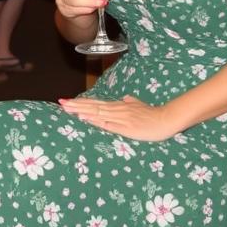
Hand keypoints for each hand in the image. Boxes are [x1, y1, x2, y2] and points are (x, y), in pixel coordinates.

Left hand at [57, 95, 177, 141]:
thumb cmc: (153, 115)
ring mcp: (120, 118)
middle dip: (76, 105)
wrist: (166, 120)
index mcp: (119, 105)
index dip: (82, 102)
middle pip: (92, 106)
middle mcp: (117, 109)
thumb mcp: (140, 105)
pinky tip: (84, 118)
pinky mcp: (124, 128)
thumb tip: (126, 98)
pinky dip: (94, 120)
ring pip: (97, 112)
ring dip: (81, 110)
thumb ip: (132, 102)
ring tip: (67, 109)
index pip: (96, 103)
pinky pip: (107, 124)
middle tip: (60, 102)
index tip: (68, 101)